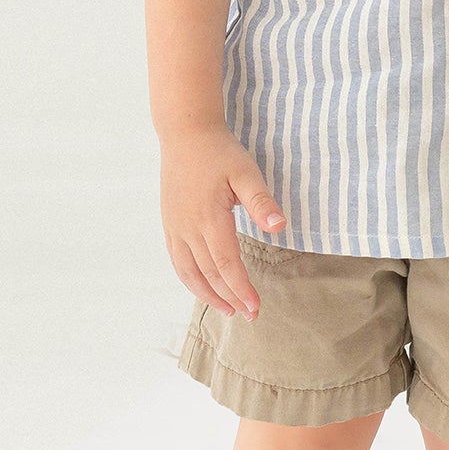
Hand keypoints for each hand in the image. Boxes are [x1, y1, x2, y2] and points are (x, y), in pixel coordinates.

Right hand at [159, 124, 286, 320]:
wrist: (185, 133)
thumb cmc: (219, 152)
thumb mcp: (246, 171)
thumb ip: (261, 201)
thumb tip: (279, 226)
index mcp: (209, 217)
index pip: (226, 264)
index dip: (241, 288)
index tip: (256, 307)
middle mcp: (187, 227)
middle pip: (208, 273)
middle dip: (229, 297)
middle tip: (248, 315)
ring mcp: (175, 227)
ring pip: (188, 272)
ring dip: (207, 294)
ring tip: (227, 309)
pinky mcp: (169, 223)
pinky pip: (177, 260)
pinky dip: (189, 279)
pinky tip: (201, 287)